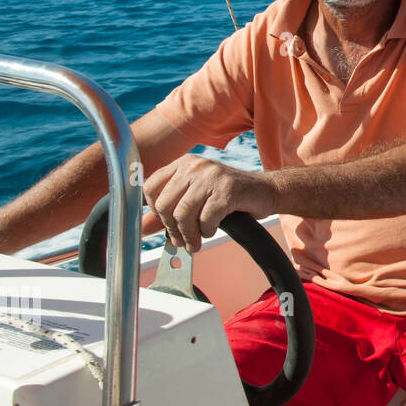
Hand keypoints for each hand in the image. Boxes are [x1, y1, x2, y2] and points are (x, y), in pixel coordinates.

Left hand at [143, 155, 275, 252]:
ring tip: (196, 242)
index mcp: (184, 163)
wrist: (265, 191)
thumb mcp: (194, 199)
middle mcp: (195, 165)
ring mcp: (212, 175)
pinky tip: (212, 229)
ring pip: (183, 214)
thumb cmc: (229, 195)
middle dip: (172, 229)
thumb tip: (140, 228)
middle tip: (182, 241)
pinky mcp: (228, 189)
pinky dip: (207, 231)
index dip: (154, 211)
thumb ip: (167, 212)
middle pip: (164, 204)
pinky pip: (206, 219)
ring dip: (189, 235)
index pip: (150, 187)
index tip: (167, 223)